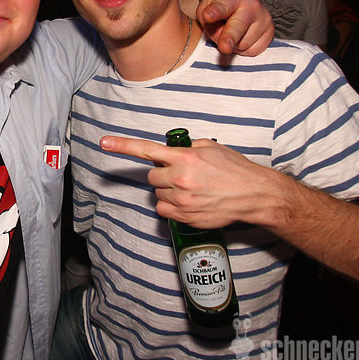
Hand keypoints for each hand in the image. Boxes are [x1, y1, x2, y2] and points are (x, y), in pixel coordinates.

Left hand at [99, 135, 283, 227]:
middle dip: (162, 174)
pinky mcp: (185, 216)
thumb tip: (175, 151)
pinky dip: (171, 207)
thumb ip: (188, 148)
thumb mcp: (211, 148)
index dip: (122, 146)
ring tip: (191, 189)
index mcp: (184, 158)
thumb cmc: (235, 170)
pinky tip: (188, 202)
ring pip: (158, 194)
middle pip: (152, 176)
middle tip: (181, 175)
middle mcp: (179, 178)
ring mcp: (182, 199)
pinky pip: (163, 210)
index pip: (146, 150)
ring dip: (168, 191)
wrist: (254, 195)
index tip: (104, 143)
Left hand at [196, 0, 273, 55]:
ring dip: (232, 45)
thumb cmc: (218, 8)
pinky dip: (243, 50)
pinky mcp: (270, 32)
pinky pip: (252, 51)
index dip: (215, 12)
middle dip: (230, 37)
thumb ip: (209, 26)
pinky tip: (241, 38)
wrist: (237, 2)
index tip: (207, 16)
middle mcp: (251, 6)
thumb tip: (224, 45)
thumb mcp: (205, 11)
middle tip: (224, 48)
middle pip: (239, 26)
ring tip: (231, 33)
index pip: (222, 6)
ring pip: (242, 44)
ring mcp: (264, 19)